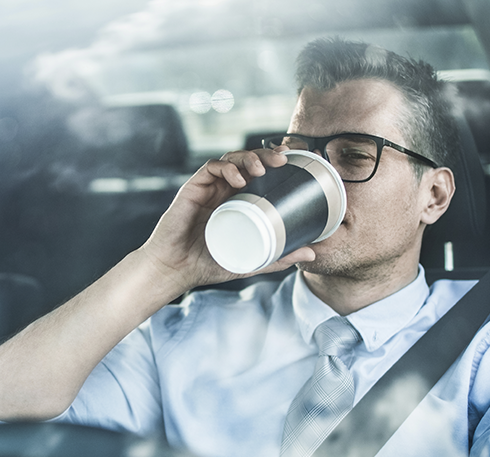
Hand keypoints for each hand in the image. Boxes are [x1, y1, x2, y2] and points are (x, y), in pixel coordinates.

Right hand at [140, 147, 314, 291]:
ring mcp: (209, 188)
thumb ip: (280, 257)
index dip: (274, 162)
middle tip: (282, 160)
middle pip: (247, 161)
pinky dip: (226, 168)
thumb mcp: (253, 261)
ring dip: (248, 158)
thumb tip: (312, 254)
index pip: (258, 173)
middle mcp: (224, 190)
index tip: (292, 161)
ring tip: (262, 168)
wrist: (176, 269)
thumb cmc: (210, 264)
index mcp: (238, 201)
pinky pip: (211, 168)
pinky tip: (238, 179)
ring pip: (231, 159)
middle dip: (266, 154)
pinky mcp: (193, 188)